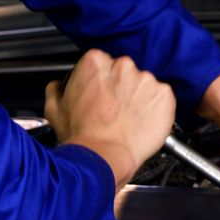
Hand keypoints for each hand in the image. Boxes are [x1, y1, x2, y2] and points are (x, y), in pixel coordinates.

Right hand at [45, 49, 175, 189]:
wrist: (104, 157)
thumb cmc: (82, 136)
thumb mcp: (54, 109)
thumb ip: (56, 89)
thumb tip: (58, 85)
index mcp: (95, 62)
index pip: (102, 62)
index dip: (102, 81)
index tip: (102, 94)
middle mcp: (123, 66)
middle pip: (125, 71)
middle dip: (121, 88)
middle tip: (114, 110)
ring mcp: (146, 80)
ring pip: (144, 85)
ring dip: (139, 99)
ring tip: (127, 119)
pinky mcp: (164, 95)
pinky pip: (161, 98)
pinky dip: (156, 109)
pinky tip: (142, 123)